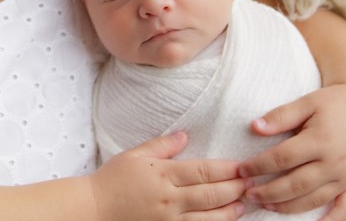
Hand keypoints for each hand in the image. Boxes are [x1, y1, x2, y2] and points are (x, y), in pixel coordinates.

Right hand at [90, 132, 247, 220]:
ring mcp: (167, 220)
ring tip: (244, 205)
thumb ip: (162, 145)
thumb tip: (185, 135)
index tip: (243, 166)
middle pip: (211, 194)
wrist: (92, 209)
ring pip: (208, 218)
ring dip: (229, 211)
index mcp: (162, 174)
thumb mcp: (135, 155)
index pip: (203, 171)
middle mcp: (168, 199)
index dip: (227, 169)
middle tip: (253, 183)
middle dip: (235, 188)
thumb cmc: (113, 179)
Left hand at [238, 84, 345, 219]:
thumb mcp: (306, 102)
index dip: (258, 167)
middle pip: (295, 185)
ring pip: (314, 200)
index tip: (241, 170)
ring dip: (288, 207)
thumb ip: (280, 116)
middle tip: (248, 194)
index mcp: (320, 140)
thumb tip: (254, 127)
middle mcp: (335, 162)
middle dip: (268, 192)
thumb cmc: (333, 102)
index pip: (282, 159)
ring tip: (266, 205)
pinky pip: (344, 209)